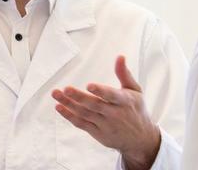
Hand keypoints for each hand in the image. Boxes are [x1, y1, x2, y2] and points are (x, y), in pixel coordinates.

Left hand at [51, 55, 161, 169]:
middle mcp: (115, 114)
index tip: (89, 85)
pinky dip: (69, 116)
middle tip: (66, 89)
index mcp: (125, 101)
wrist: (141, 139)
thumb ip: (125, 74)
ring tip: (56, 94)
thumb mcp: (135, 91)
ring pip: (84, 114)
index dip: (101, 91)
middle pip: (94, 105)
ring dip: (68, 104)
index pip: (112, 96)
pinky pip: (81, 124)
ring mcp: (105, 125)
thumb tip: (120, 57)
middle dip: (79, 97)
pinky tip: (59, 107)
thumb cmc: (136, 110)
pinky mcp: (98, 133)